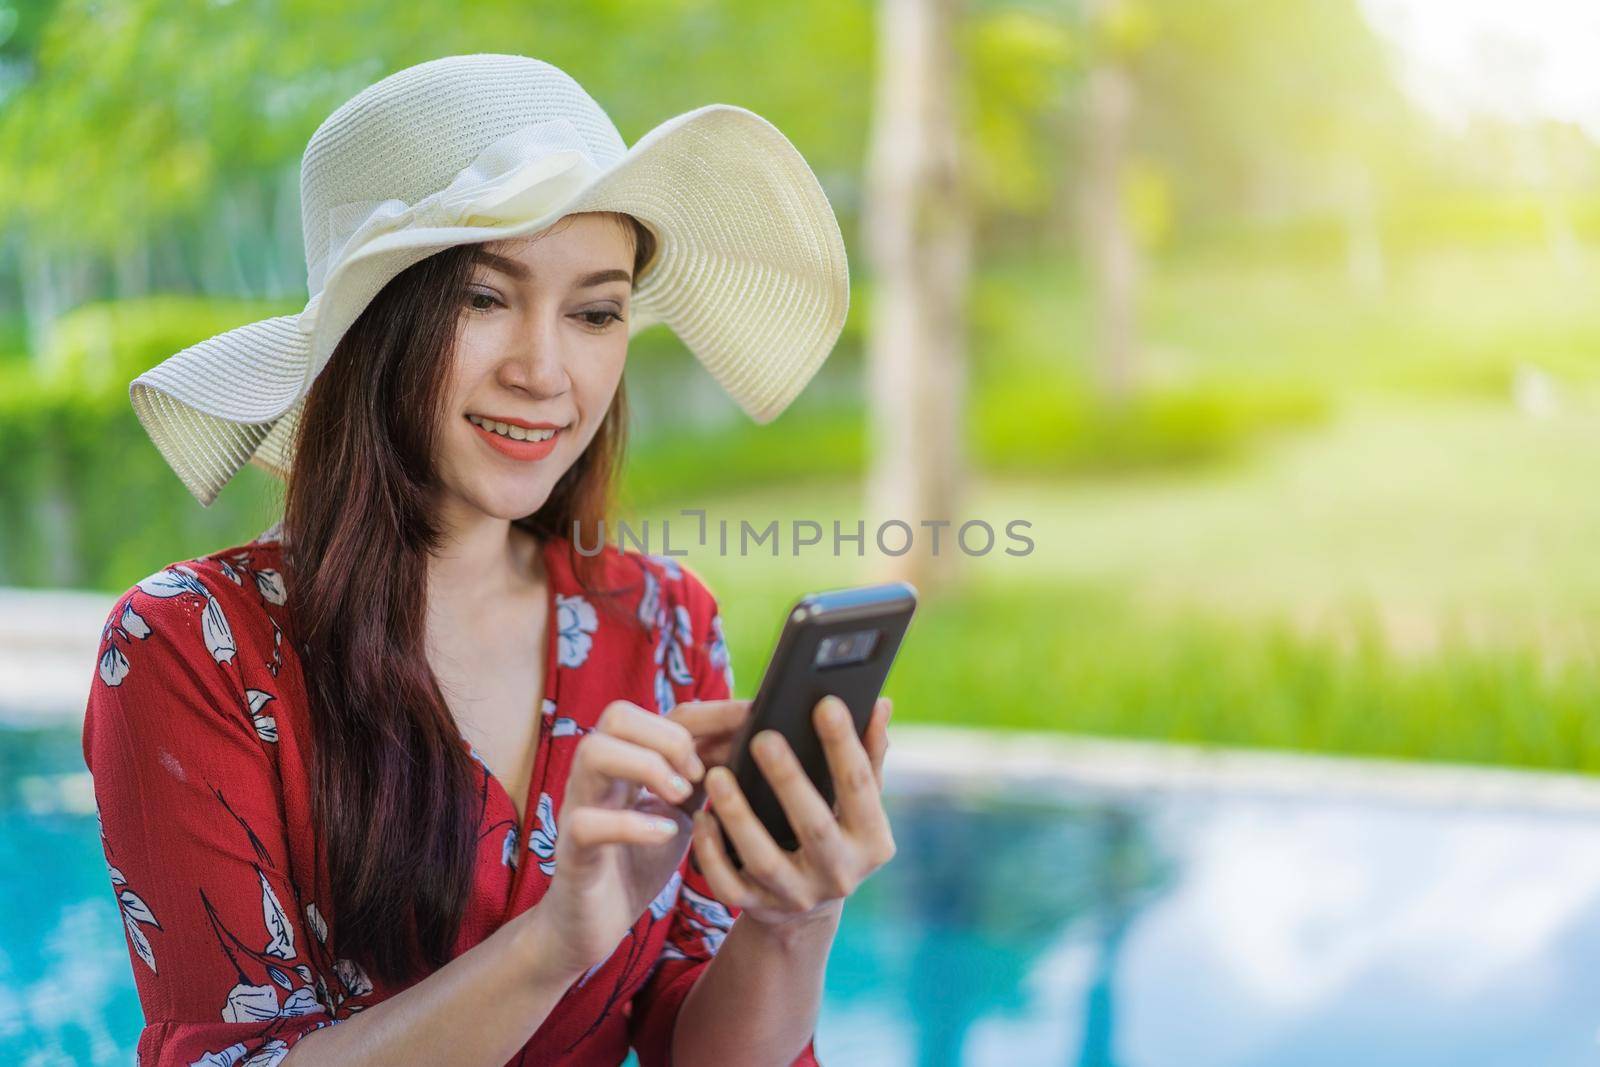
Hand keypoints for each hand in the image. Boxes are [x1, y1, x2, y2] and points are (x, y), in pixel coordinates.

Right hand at [529, 699, 745, 980]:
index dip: (712, 713)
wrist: (594, 923)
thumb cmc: (639, 860)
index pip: (665, 714)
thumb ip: (703, 779)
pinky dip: (631, 824)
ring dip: (648, 767)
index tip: (752, 720)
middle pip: (618, 715)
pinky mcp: (571, 851)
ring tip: (681, 798)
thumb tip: (750, 745)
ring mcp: (579, 807)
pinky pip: (585, 822)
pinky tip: (665, 834)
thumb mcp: (681, 812)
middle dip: (669, 736)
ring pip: (593, 751)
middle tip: (699, 775)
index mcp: (628, 760)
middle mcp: (599, 775)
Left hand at [690, 695, 895, 930]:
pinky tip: (701, 818)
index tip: (826, 704)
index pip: (861, 787)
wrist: (807, 910)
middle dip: (788, 781)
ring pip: (763, 858)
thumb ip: (869, 755)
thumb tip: (881, 703)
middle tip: (763, 738)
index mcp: (872, 841)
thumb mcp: (858, 804)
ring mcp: (797, 895)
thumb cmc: (836, 832)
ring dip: (738, 816)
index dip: (844, 745)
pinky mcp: (758, 908)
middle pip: (813, 825)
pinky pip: (729, 885)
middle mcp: (840, 874)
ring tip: (717, 775)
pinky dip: (712, 853)